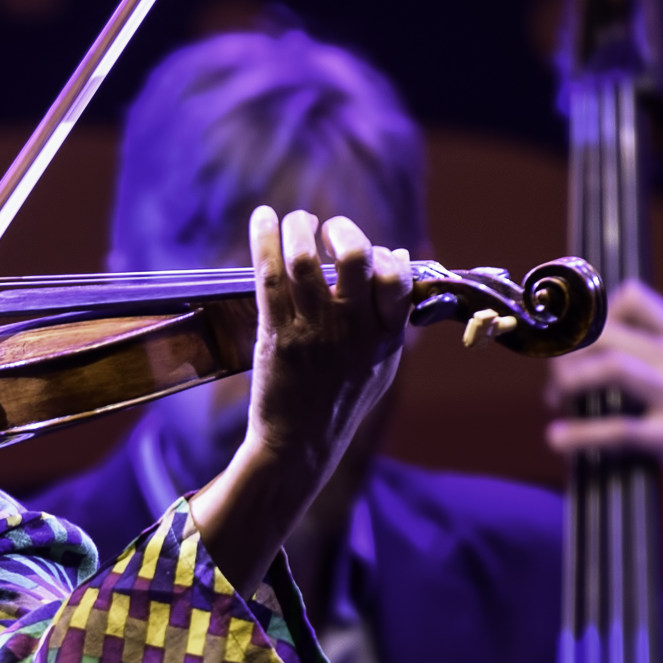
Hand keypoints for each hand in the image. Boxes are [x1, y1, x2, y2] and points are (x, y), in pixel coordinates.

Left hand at [190, 208, 412, 591]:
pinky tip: (263, 218)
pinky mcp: (276, 333)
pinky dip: (265, 238)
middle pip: (356, 256)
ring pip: (305, 259)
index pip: (397, 276)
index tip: (371, 254)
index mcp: (385, 337)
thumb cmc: (341, 402)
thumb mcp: (382, 365)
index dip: (384, 254)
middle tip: (329, 230)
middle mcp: (352, 329)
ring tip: (297, 222)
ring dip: (299, 227)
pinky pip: (269, 274)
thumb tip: (399, 258)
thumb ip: (393, 316)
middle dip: (343, 230)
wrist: (299, 444)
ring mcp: (313, 330)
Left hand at [545, 280, 662, 582]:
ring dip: (570, 382)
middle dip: (569, 351)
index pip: (634, 297)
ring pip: (609, 368)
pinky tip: (559, 439)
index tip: (576, 339)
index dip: (593, 313)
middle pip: (608, 331)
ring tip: (557, 402)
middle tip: (557, 377)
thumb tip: (612, 351)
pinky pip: (616, 430)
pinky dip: (579, 434)